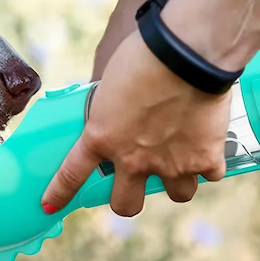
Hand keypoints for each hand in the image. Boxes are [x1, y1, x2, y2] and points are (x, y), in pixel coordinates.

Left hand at [41, 30, 230, 216]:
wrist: (183, 55)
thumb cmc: (141, 57)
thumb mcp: (109, 84)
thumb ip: (109, 108)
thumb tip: (115, 112)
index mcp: (101, 137)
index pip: (72, 174)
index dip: (59, 193)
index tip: (49, 206)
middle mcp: (133, 159)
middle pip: (126, 205)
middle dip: (128, 198)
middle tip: (134, 180)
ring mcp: (170, 164)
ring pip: (176, 194)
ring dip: (177, 180)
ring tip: (181, 157)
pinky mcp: (205, 159)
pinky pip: (210, 174)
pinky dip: (209, 162)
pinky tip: (208, 143)